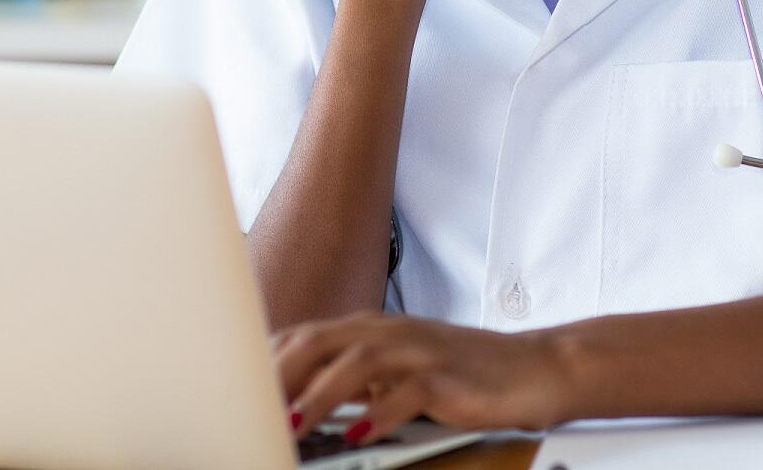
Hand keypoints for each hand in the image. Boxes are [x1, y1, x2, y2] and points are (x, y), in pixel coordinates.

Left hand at [273, 312, 574, 444]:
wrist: (532, 368)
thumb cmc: (460, 376)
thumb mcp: (395, 373)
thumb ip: (350, 381)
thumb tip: (294, 404)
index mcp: (368, 330)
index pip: (303, 336)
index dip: (264, 361)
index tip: (230, 389)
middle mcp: (388, 333)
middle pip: (318, 342)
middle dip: (278, 374)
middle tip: (246, 407)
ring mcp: (418, 351)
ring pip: (356, 362)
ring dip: (318, 395)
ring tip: (289, 424)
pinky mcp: (447, 377)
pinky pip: (408, 391)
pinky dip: (381, 412)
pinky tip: (361, 433)